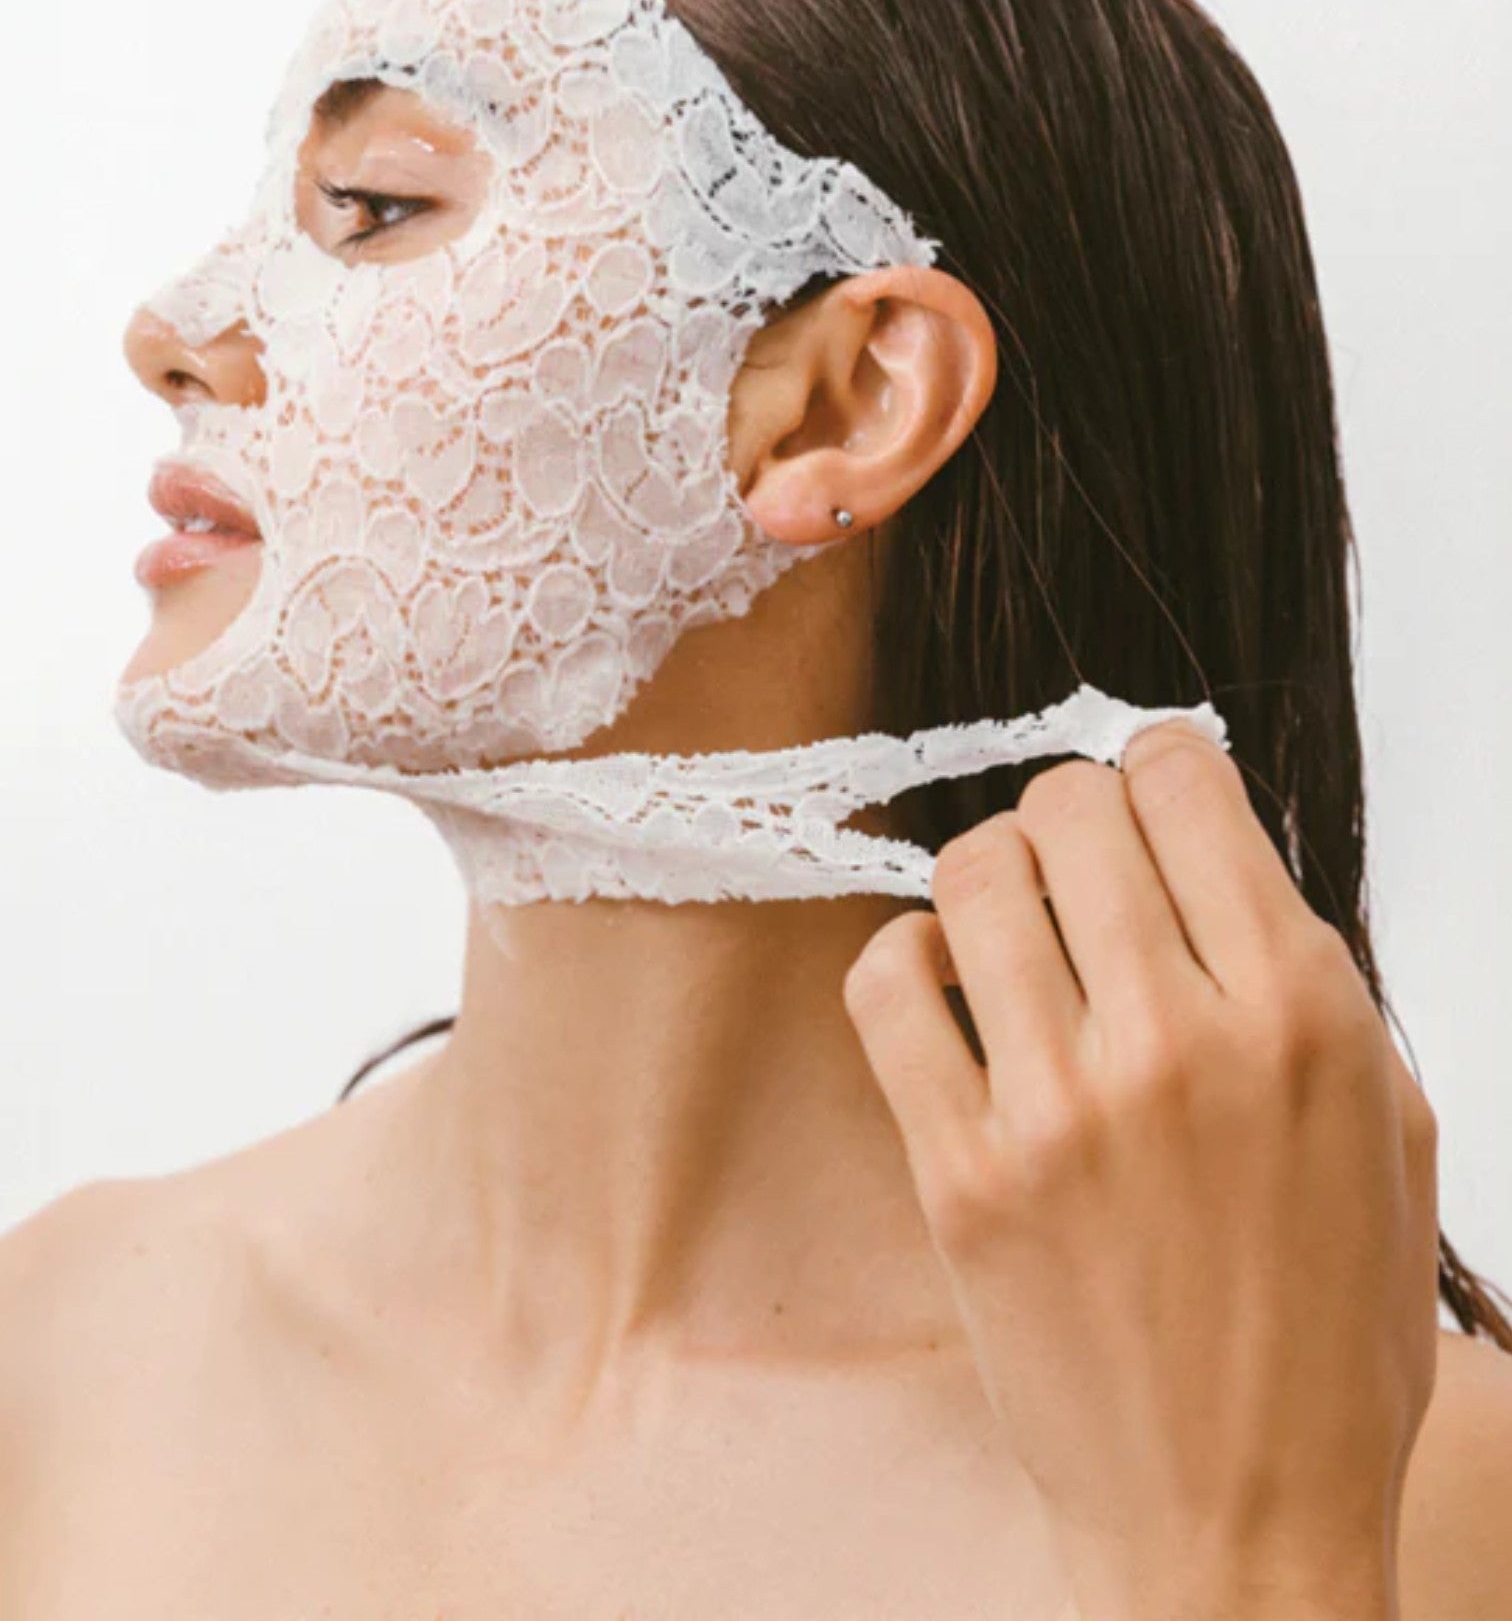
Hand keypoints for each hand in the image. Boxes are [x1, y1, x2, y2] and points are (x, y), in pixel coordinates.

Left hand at [842, 720, 1439, 1620]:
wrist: (1239, 1517)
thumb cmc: (1327, 1331)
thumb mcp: (1387, 1131)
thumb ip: (1308, 980)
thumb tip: (1212, 864)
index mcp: (1303, 1014)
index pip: (1184, 781)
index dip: (1157, 768)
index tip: (1147, 797)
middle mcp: (1180, 1039)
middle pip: (1069, 806)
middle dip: (1073, 812)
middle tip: (1080, 864)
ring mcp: (1060, 1107)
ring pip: (974, 872)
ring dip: (992, 873)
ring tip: (1015, 922)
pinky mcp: (961, 1173)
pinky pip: (888, 985)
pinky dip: (909, 958)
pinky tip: (949, 987)